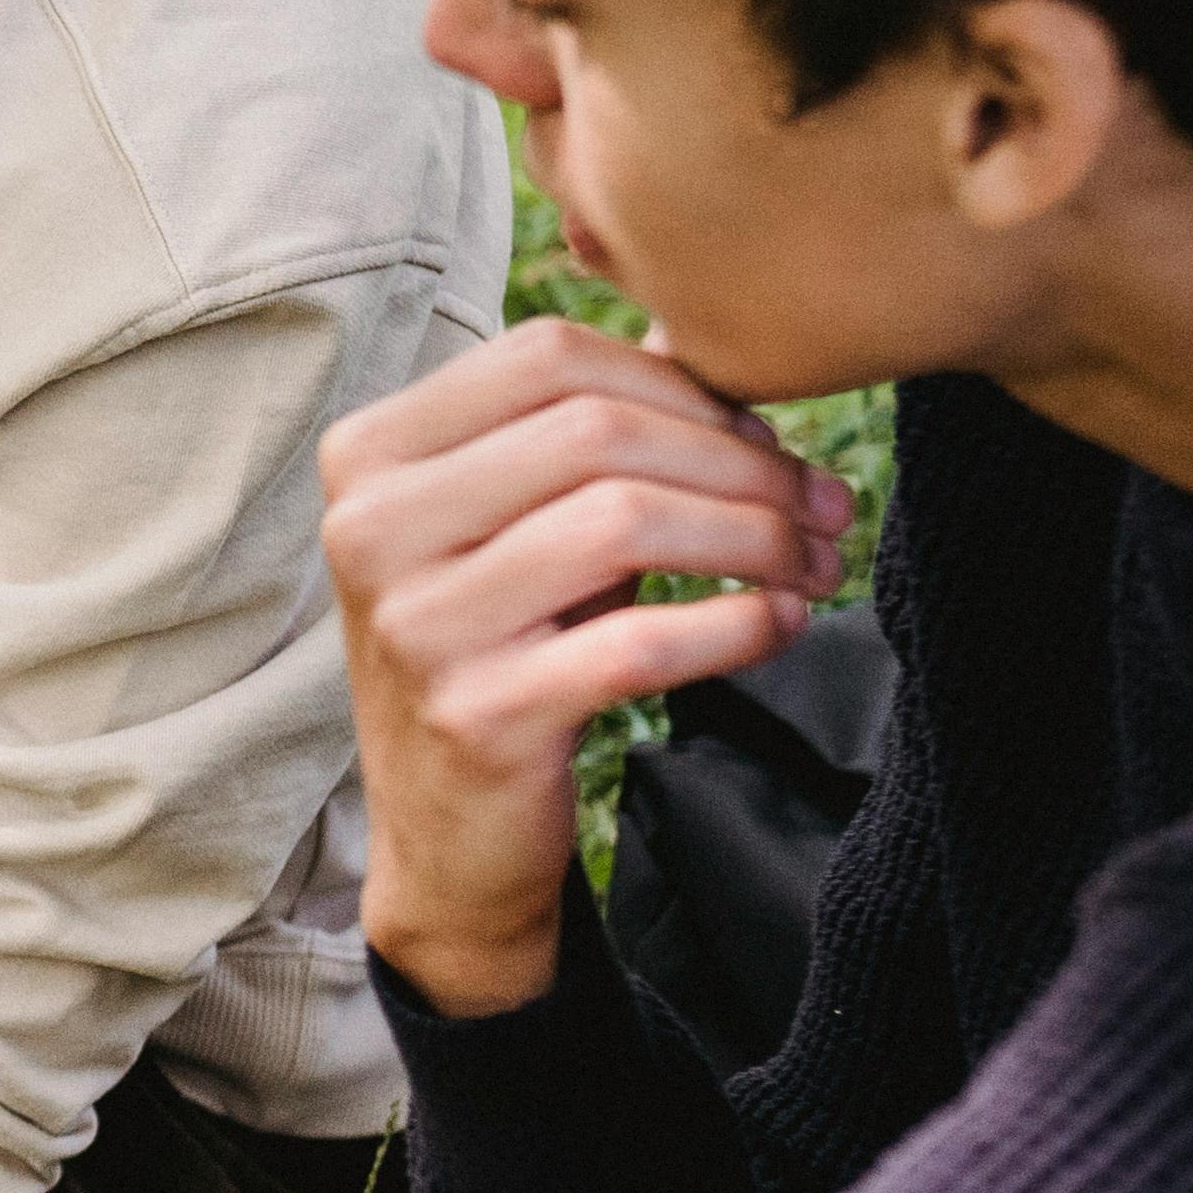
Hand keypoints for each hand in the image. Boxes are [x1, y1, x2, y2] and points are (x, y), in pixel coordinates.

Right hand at [317, 319, 850, 1018]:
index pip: (548, 356)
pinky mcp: (477, 716)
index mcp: (372, 454)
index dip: (678, 383)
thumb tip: (730, 353)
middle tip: (821, 506)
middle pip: (596, 430)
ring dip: (753, 536)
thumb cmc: (503, 650)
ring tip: (814, 563)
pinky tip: (779, 624)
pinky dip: (735, 624)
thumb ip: (585, 432)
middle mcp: (371, 527)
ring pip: (623, 520)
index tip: (763, 437)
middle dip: (739, 461)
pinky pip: (640, 642)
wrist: (448, 840)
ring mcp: (416, 624)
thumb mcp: (513, 525)